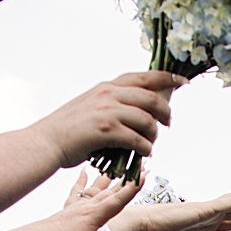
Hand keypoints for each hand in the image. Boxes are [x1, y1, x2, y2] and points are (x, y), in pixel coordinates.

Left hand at [12, 171, 143, 230]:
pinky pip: (78, 190)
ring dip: (111, 177)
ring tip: (120, 163)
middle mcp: (87, 206)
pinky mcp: (68, 209)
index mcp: (94, 215)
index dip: (134, 188)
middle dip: (128, 179)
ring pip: (98, 188)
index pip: (119, 200)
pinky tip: (85, 171)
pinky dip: (84, 180)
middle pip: (112, 190)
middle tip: (141, 166)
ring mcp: (77, 206)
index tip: (146, 174)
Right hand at [29, 71, 180, 168]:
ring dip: (154, 134)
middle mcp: (109, 94)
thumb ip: (114, 104)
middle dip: (165, 111)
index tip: (183, 82)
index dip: (167, 78)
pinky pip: (138, 139)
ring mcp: (107, 111)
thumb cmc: (71, 129)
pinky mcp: (106, 130)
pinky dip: (146, 148)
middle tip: (168, 124)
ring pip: (147, 119)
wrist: (47, 141)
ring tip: (151, 144)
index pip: (144, 76)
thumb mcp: (93, 106)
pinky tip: (144, 153)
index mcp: (107, 86)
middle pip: (151, 97)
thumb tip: (140, 112)